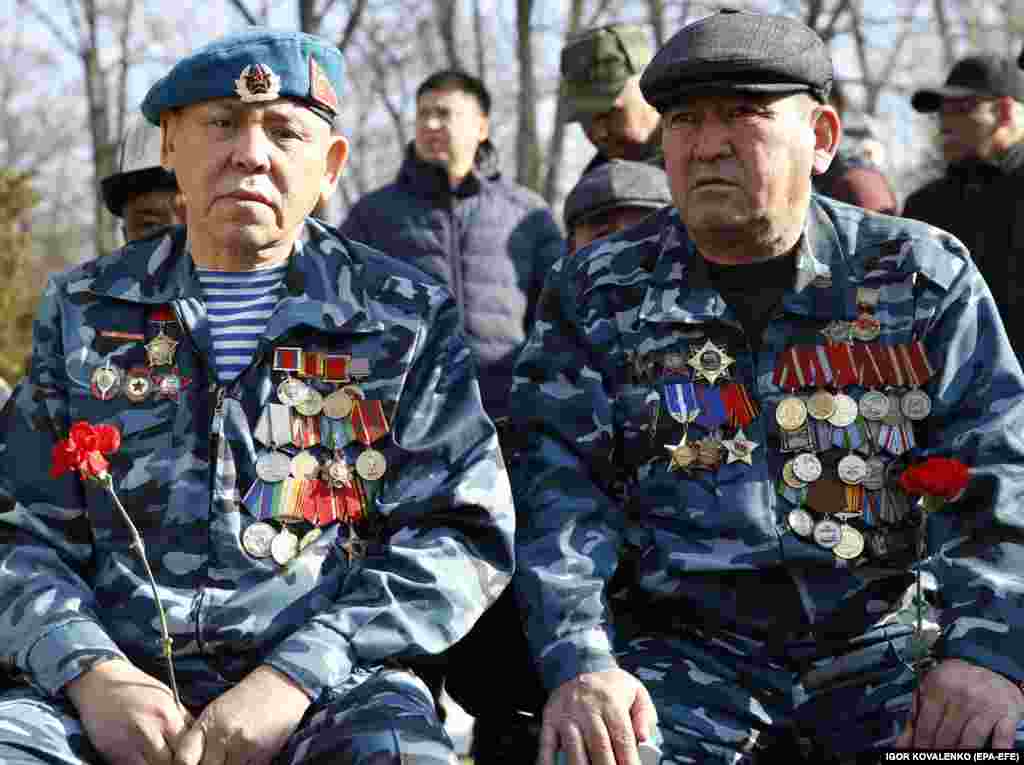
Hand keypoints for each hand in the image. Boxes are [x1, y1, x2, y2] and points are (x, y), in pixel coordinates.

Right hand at [66, 658, 191, 764]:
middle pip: (171, 762)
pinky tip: (143, 758)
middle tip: (175, 759)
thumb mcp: (166, 697)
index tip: (192, 757)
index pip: (188, 748)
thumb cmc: (136, 688)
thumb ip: (181, 719)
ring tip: (159, 758)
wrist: (99, 682)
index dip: (192, 755)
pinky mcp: (112, 754)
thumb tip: (197, 737)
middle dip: (175, 762)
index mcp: (167, 716)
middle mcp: (149, 731)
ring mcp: (129, 745)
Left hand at [173, 664, 310, 764]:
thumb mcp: (219, 709)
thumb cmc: (249, 695)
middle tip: (215, 759)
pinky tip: (249, 755)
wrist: (283, 683)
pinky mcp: (263, 754)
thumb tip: (192, 760)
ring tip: (233, 755)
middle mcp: (224, 736)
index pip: (184, 758)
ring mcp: (244, 747)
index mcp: (209, 722)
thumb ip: (204, 735)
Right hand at [537, 668, 656, 764]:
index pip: (621, 737)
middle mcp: (587, 706)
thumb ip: (645, 718)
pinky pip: (547, 742)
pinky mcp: (550, 718)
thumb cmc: (612, 687)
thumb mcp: (637, 694)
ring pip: (573, 746)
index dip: (628, 760)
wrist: (584, 664)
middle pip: (598, 745)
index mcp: (611, 701)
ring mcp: (566, 713)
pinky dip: (548, 760)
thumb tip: (643, 739)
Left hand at [896, 658, 1023, 748]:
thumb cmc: (959, 679)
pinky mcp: (1006, 713)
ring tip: (953, 757)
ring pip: (969, 740)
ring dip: (960, 754)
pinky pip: (1001, 739)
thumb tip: (902, 739)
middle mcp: (963, 694)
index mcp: (940, 685)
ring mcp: (986, 704)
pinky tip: (986, 755)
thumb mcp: (932, 686)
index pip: (926, 723)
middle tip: (933, 756)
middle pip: (945, 734)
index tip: (917, 752)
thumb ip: (916, 711)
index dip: (920, 742)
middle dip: (937, 750)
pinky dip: (995, 751)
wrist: (993, 666)